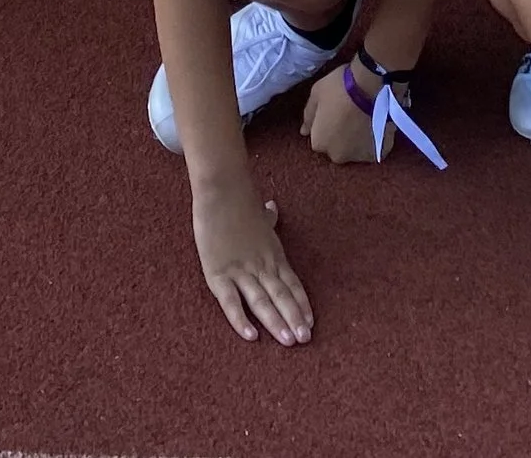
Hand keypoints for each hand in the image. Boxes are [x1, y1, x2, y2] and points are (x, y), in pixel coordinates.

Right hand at [191, 176, 312, 345]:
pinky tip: (252, 336)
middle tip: (305, 339)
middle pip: (281, 296)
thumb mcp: (259, 212)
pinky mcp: (219, 274)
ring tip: (288, 341)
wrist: (221, 190)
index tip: (312, 323)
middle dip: (294, 318)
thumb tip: (272, 207)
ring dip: (276, 322)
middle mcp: (261, 265)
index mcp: (273, 253)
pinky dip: (241, 320)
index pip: (292, 283)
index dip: (301, 304)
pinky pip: (232, 302)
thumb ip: (268, 217)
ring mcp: (241, 270)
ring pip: (262, 301)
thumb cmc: (239, 201)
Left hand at [302, 63, 383, 165]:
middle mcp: (338, 156)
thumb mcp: (316, 94)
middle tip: (349, 115)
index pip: (319, 139)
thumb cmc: (339, 87)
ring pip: (355, 150)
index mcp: (319, 143)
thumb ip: (308, 116)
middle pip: (337, 148)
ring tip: (363, 119)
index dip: (326, 124)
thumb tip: (304, 131)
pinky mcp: (379, 153)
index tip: (334, 112)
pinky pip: (374, 148)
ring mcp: (359, 156)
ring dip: (357, 139)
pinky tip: (375, 123)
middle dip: (340, 136)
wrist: (371, 85)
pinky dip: (374, 140)